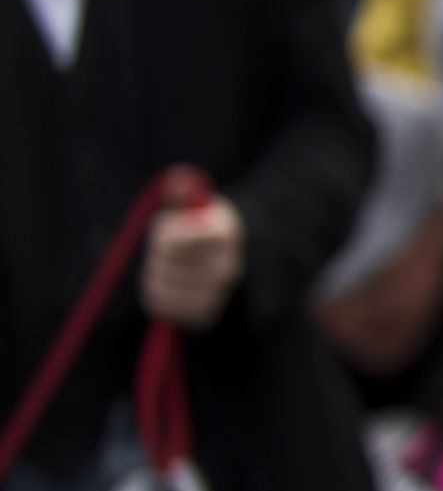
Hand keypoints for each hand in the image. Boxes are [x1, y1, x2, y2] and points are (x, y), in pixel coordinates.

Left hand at [141, 196, 246, 328]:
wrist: (239, 260)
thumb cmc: (206, 228)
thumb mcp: (199, 207)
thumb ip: (185, 194)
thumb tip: (180, 176)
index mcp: (223, 236)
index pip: (169, 239)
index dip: (162, 232)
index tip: (169, 228)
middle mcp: (226, 268)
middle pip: (163, 263)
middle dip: (158, 253)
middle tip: (168, 250)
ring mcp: (217, 294)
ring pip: (160, 284)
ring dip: (155, 273)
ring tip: (169, 266)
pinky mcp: (205, 314)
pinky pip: (163, 305)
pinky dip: (157, 293)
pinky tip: (168, 283)